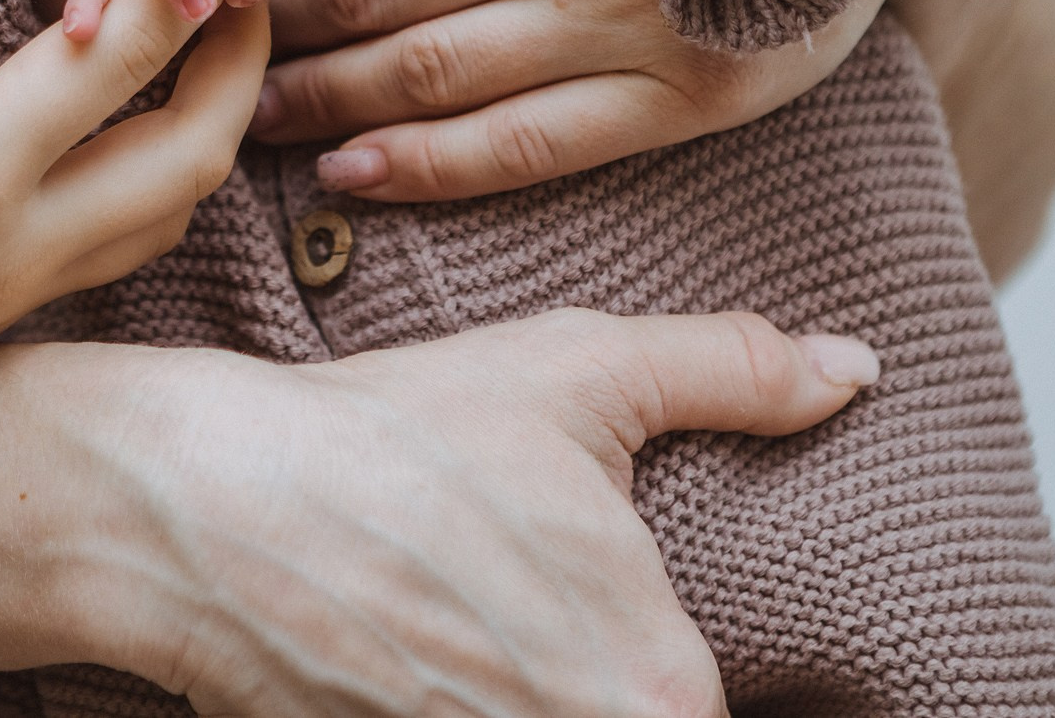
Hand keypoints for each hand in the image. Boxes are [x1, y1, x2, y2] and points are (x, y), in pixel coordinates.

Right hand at [0, 0, 264, 374]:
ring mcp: (26, 286)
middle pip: (190, 152)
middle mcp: (20, 240)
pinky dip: (175, 171)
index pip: (109, 63)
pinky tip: (153, 123)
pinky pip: (137, 237)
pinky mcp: (14, 308)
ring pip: (174, 206)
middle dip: (243, 60)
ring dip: (219, 119)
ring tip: (224, 36)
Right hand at [0, 306, 879, 717]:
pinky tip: (442, 656)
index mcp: (656, 689)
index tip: (651, 634)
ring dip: (547, 692)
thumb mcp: (576, 372)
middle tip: (558, 611)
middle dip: (622, 683)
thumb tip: (857, 370)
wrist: (198, 506)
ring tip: (503, 625)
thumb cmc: (393, 437)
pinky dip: (467, 705)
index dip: (691, 676)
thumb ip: (736, 370)